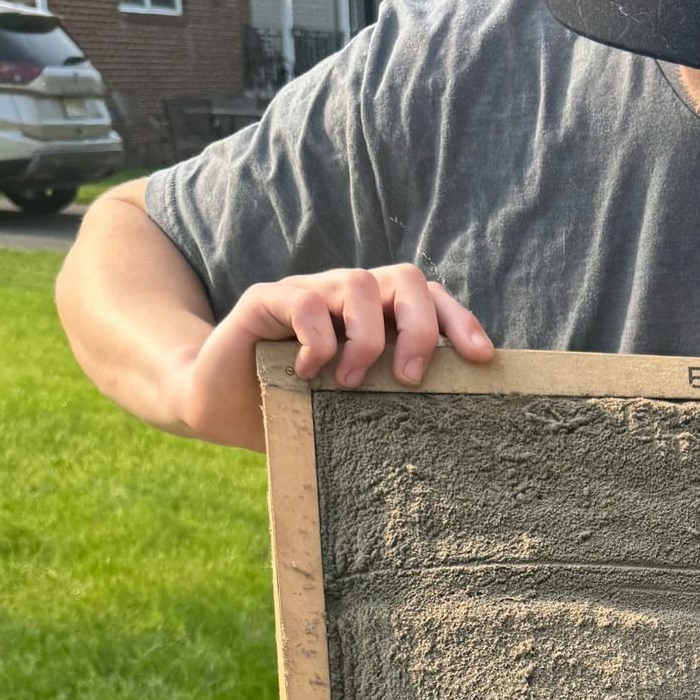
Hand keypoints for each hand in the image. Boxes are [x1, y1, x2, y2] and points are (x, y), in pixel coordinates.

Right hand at [174, 264, 494, 450]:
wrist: (218, 406)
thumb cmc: (295, 411)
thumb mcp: (354, 407)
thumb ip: (393, 396)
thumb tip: (457, 421)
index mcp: (374, 316)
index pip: (428, 298)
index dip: (458, 320)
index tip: (481, 359)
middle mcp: (345, 295)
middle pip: (403, 278)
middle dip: (419, 327)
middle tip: (410, 380)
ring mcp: (306, 291)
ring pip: (359, 284)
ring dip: (366, 338)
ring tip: (350, 383)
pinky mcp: (265, 300)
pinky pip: (304, 302)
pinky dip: (317, 340)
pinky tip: (307, 374)